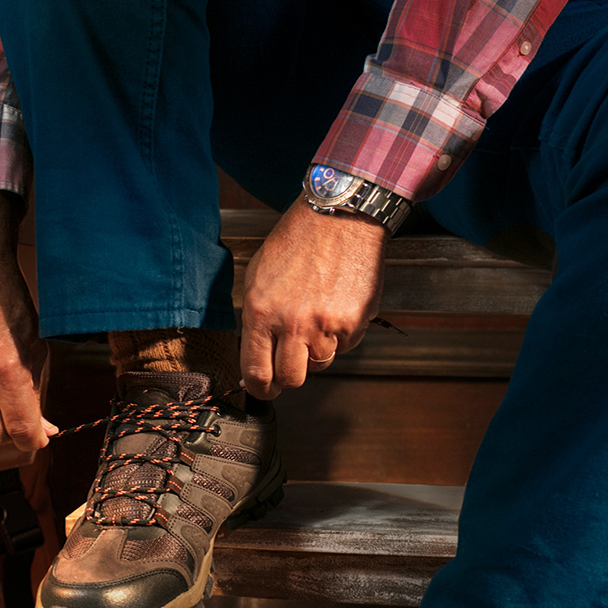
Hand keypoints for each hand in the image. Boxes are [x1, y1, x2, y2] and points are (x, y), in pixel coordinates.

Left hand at [235, 201, 385, 398]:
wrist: (339, 217)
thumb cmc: (297, 241)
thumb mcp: (258, 276)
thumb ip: (255, 319)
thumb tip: (254, 356)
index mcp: (260, 313)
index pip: (256, 372)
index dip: (260, 389)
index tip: (265, 391)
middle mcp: (292, 324)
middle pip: (291, 379)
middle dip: (290, 377)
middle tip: (292, 363)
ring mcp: (325, 325)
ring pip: (320, 363)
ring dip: (318, 350)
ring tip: (317, 317)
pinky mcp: (353, 322)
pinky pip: (345, 345)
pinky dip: (341, 334)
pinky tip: (337, 305)